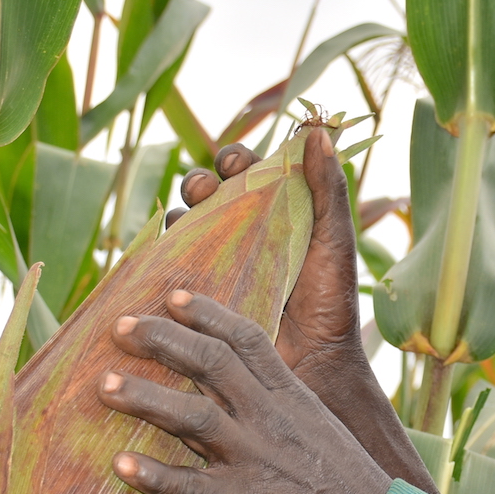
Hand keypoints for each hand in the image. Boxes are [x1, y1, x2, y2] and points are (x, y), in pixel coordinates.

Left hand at [98, 290, 389, 493]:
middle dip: (162, 339)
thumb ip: (281, 410)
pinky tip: (121, 465)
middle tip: (121, 327)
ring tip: (103, 386)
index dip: (206, 313)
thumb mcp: (320, 432)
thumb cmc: (351, 490)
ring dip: (144, 398)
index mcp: (291, 397)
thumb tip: (244, 398)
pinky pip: (188, 487)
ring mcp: (254, 460)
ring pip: (191, 415)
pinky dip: (153, 475)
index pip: (246, 339)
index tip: (173, 295)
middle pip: (210, 362)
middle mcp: (269, 419)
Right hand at [176, 130, 368, 397]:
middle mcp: (241, 234)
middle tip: (204, 192)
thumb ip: (327, 187)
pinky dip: (160, 254)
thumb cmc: (330, 300)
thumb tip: (319, 131)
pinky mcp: (197, 294)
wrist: (314, 363)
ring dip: (178, 216)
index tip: (235, 162)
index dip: (235, 158)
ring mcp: (216, 263)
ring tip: (185, 225)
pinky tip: (163, 253)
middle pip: (206, 193)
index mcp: (274, 212)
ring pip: (183, 226)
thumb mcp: (334, 239)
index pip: (246, 170)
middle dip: (198, 183)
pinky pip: (168, 266)